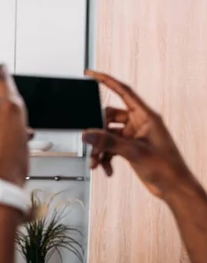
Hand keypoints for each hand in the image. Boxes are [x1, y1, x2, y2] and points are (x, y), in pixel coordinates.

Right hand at [82, 70, 191, 198]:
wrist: (173, 187)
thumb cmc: (166, 167)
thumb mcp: (134, 152)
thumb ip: (108, 142)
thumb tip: (88, 134)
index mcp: (145, 116)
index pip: (123, 91)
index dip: (106, 80)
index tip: (90, 75)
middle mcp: (139, 123)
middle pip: (109, 117)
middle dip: (97, 132)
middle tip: (91, 144)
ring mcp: (134, 135)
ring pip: (108, 135)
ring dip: (100, 149)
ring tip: (96, 163)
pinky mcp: (130, 147)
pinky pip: (111, 147)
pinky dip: (106, 157)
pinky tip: (107, 169)